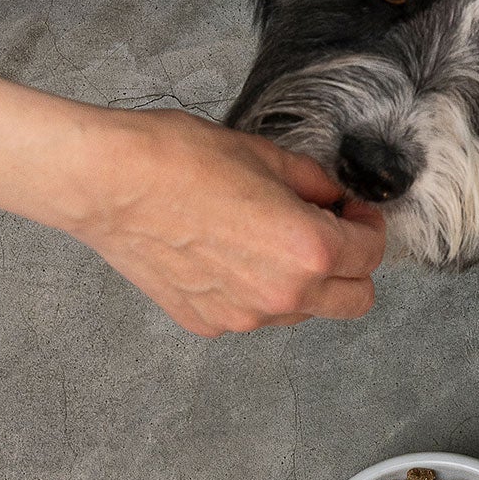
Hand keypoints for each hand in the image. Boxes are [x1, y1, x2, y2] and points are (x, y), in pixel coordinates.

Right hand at [66, 110, 387, 336]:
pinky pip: (254, 314)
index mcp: (310, 250)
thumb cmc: (181, 159)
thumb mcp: (267, 156)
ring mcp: (244, 316)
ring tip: (268, 240)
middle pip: (355, 301)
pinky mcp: (208, 323)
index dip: (368, 226)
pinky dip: (256, 292)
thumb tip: (332, 198)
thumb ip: (314, 184)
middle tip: (330, 233)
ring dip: (306, 283)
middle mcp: (284, 295)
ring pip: (305, 311)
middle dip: (354, 267)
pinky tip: (227, 254)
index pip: (372, 253)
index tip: (352, 212)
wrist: (106, 182)